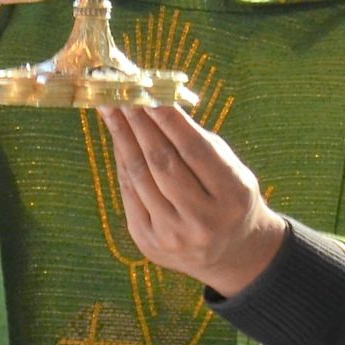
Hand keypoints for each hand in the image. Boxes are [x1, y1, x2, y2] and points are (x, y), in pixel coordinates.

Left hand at [101, 105, 285, 297]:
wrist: (228, 252)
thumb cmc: (228, 196)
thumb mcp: (230, 168)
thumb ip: (197, 141)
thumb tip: (154, 103)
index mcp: (233, 195)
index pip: (194, 149)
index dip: (167, 119)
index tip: (147, 91)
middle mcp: (203, 219)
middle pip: (162, 163)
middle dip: (139, 124)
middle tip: (121, 94)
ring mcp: (173, 234)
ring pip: (141, 177)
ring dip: (122, 138)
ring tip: (110, 109)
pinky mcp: (149, 242)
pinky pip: (130, 193)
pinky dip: (122, 162)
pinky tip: (117, 138)